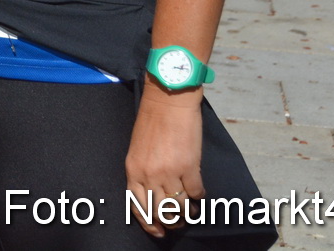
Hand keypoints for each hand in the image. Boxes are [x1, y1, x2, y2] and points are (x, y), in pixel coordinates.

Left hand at [125, 86, 204, 236]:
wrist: (168, 101)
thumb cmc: (152, 121)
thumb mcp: (137, 149)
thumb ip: (142, 171)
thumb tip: (152, 193)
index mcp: (133, 170)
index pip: (138, 207)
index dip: (148, 224)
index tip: (157, 232)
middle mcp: (149, 175)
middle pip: (161, 212)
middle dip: (170, 222)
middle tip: (177, 223)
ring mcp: (170, 172)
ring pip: (180, 207)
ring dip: (187, 213)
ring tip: (190, 212)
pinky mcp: (189, 166)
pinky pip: (196, 193)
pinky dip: (199, 197)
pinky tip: (200, 194)